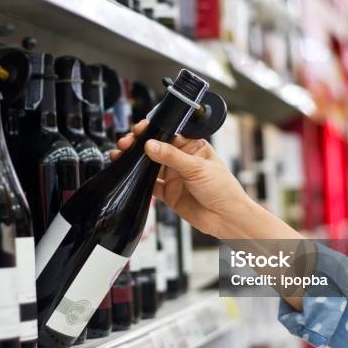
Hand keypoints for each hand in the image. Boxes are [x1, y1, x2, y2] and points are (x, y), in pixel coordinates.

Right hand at [113, 120, 304, 310]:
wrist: (226, 218)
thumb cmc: (223, 189)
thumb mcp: (197, 168)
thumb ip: (171, 156)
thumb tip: (150, 144)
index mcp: (192, 147)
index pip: (168, 133)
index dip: (153, 130)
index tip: (140, 129)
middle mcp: (181, 160)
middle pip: (155, 148)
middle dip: (139, 144)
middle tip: (127, 143)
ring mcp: (174, 176)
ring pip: (149, 165)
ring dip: (135, 160)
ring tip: (121, 155)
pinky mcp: (168, 192)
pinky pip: (149, 184)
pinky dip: (138, 180)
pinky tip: (129, 175)